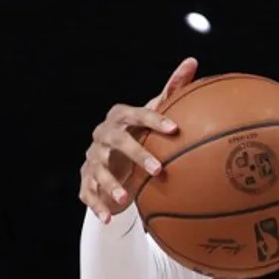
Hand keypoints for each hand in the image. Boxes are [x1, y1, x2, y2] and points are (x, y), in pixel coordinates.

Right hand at [79, 57, 198, 221]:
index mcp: (120, 118)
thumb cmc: (141, 132)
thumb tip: (192, 61)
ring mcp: (93, 158)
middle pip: (116, 141)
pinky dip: (97, 205)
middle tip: (158, 169)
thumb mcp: (154, 114)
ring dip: (111, 183)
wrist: (114, 160)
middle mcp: (102, 136)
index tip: (174, 130)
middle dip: (136, 154)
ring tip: (126, 197)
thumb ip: (172, 89)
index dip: (152, 120)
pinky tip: (108, 217)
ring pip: (98, 169)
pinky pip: (89, 193)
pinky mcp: (87, 181)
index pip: (135, 114)